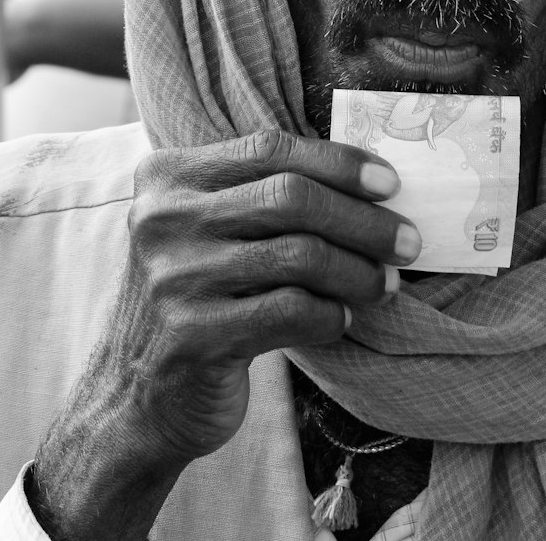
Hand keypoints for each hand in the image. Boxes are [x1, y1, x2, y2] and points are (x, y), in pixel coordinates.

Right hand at [29, 127, 420, 540]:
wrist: (138, 397)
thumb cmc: (201, 297)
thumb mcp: (214, 230)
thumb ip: (265, 193)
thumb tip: (372, 180)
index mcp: (168, 175)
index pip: (271, 147)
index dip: (340, 162)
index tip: (390, 183)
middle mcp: (163, 219)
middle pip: (291, 198)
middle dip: (363, 220)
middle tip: (407, 241)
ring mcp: (173, 277)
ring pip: (299, 256)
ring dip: (357, 271)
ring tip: (383, 285)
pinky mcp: (191, 335)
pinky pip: (291, 312)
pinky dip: (330, 315)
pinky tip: (341, 320)